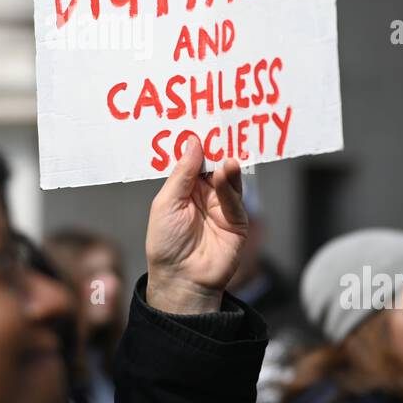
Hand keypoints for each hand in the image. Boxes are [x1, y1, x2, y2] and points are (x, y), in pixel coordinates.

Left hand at [145, 136, 247, 313]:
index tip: (203, 122)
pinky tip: (229, 170)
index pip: (194, 160)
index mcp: (184, 189)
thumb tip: (193, 142)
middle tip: (223, 128)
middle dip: (218, 149)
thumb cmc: (165, 242)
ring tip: (226, 156)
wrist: (181, 279)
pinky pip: (236, 199)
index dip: (198, 144)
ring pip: (228, 179)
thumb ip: (182, 174)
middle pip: (214, 166)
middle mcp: (204, 194)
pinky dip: (233, 184)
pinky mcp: (237, 221)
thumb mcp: (166, 203)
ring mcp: (222, 207)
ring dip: (227, 166)